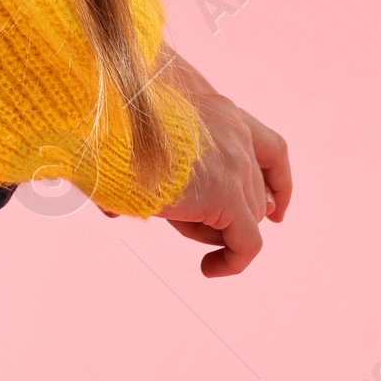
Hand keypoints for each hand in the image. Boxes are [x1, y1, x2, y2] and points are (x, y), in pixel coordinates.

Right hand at [97, 48, 291, 277]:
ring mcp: (235, 161)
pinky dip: (233, 262)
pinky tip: (208, 270)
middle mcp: (236, 131)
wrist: (104, 121)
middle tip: (184, 218)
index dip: (277, 184)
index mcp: (220, 109)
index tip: (274, 210)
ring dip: (213, 229)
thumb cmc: (106, 127)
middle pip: (252, 191)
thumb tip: (130, 211)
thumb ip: (156, 163)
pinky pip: (246, 244)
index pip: (270, 149)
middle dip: (225, 213)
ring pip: (245, 217)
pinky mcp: (226, 194)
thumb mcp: (140, 137)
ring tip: (172, 221)